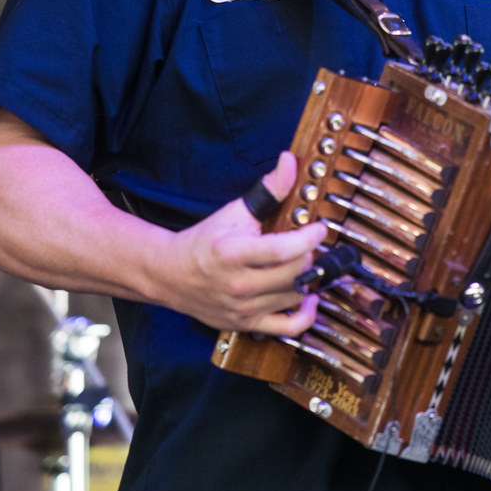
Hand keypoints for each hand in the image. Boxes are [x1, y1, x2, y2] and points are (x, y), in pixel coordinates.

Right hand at [161, 151, 325, 336]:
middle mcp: (239, 285)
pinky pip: (288, 329)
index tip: (320, 228)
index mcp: (234, 253)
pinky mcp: (246, 324)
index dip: (309, 238)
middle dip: (311, 255)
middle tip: (313, 244)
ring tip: (309, 263)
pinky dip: (306, 316)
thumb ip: (268, 189)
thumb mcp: (235, 211)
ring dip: (309, 278)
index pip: (283, 250)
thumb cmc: (204, 241)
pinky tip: (310, 297)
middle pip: (295, 274)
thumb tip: (290, 160)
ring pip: (295, 296)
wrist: (169, 275)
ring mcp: (243, 308)